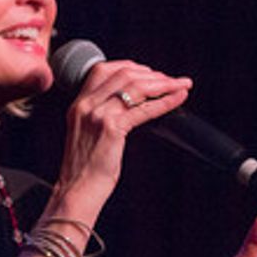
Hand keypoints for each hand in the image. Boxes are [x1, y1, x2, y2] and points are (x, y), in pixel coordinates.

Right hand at [51, 60, 190, 218]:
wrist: (76, 190)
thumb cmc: (84, 169)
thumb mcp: (86, 134)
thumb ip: (100, 116)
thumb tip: (129, 105)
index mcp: (78, 104)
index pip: (103, 69)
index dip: (131, 67)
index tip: (149, 72)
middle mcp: (86, 105)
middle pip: (124, 73)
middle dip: (152, 74)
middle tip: (170, 80)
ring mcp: (98, 115)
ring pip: (136, 86)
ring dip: (163, 83)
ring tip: (180, 85)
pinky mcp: (111, 129)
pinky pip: (144, 109)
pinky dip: (165, 101)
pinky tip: (178, 98)